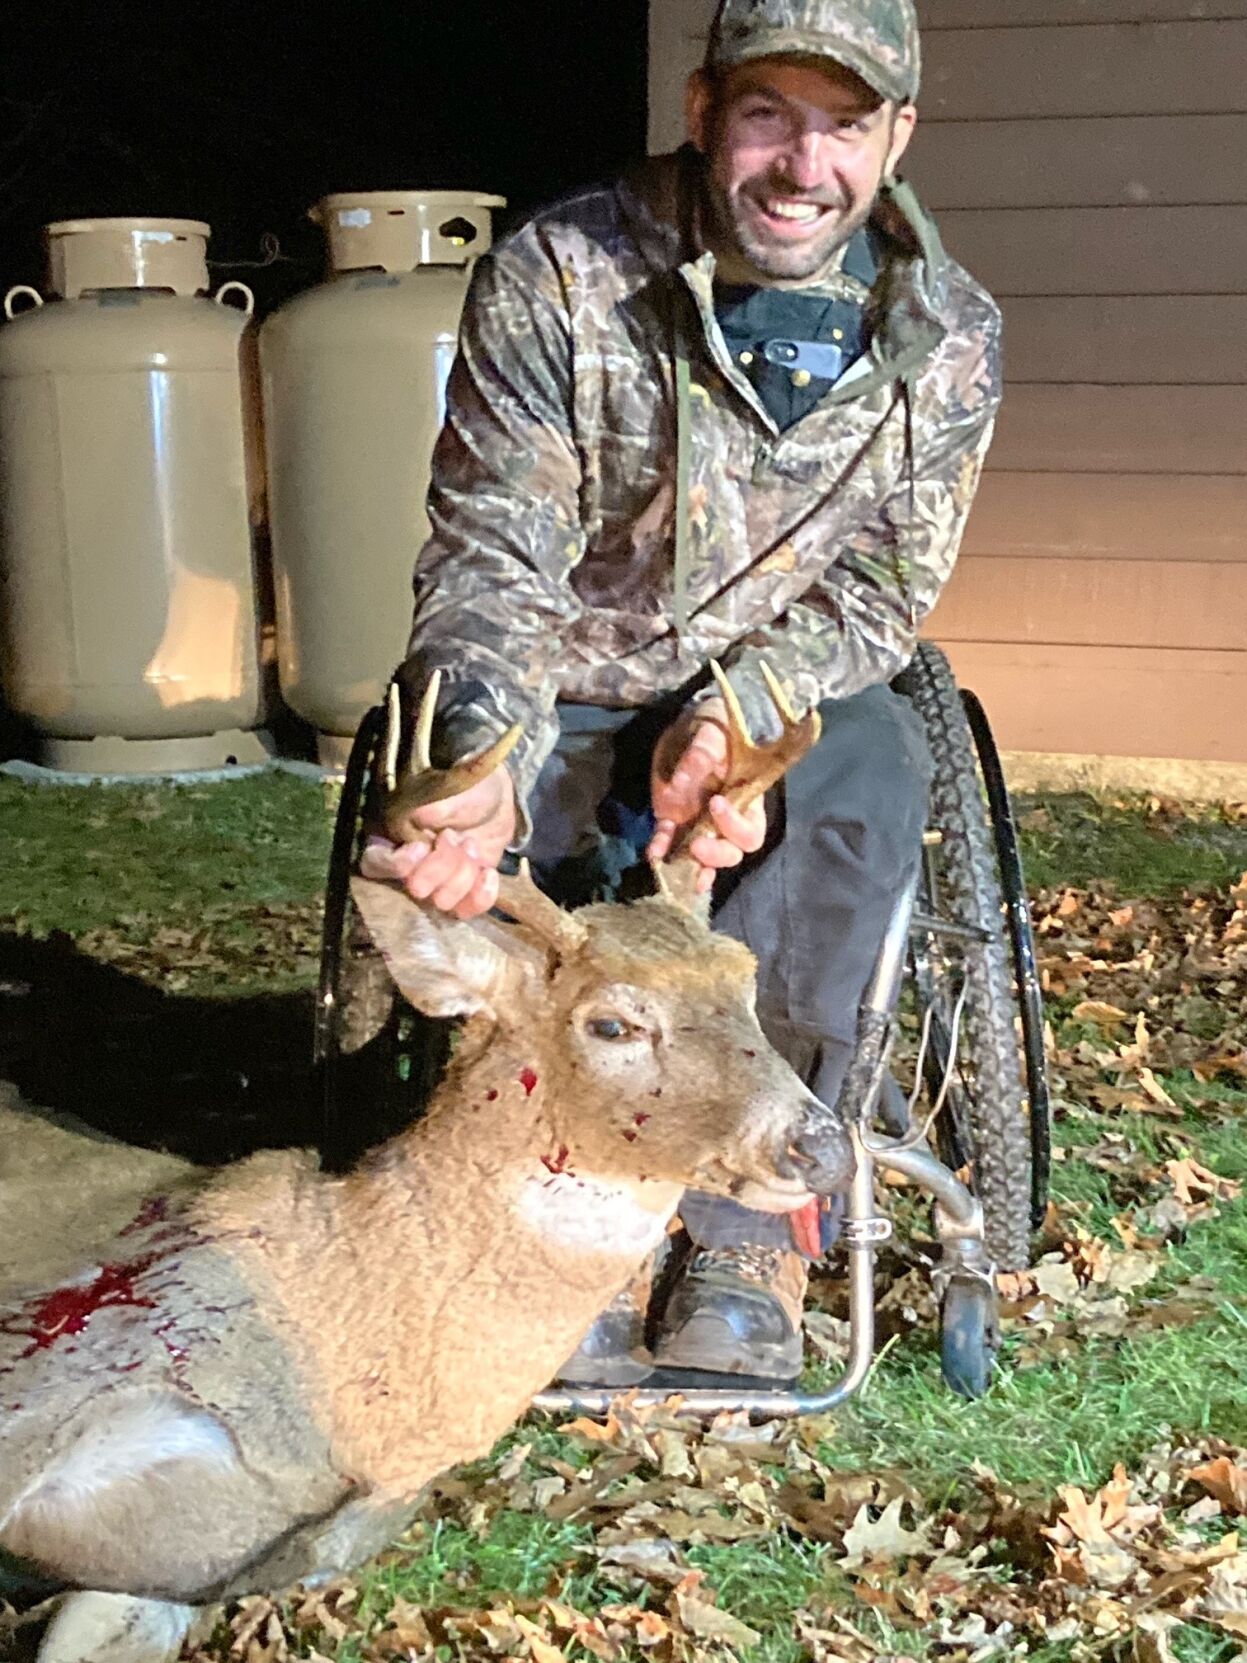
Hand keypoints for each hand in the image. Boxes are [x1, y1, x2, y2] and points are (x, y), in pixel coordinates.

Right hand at [360, 767, 516, 920]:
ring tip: (471, 845)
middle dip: (442, 865)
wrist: (495, 800)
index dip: (398, 864)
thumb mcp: (453, 788)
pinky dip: (481, 895)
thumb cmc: (466, 790)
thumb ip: (436, 804)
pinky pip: (466, 911)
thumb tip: (421, 816)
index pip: (375, 864)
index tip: (422, 846)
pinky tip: (489, 873)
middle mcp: (408, 867)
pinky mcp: (461, 894)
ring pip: (442, 901)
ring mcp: (435, 884)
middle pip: (415, 888)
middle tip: (456, 837)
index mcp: (393, 838)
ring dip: (464, 873)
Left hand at [646, 698, 765, 894]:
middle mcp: (726, 818)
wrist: (692, 724)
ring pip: (703, 857)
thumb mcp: (712, 731)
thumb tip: (683, 780)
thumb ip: (703, 751)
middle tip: (696, 844)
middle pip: (732, 851)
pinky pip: (670, 843)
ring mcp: (699, 822)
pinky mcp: (674, 821)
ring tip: (678, 870)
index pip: (751, 828)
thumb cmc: (714, 725)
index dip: (736, 825)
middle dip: (716, 853)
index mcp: (746, 799)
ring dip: (691, 865)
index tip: (715, 802)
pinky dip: (662, 850)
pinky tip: (654, 855)